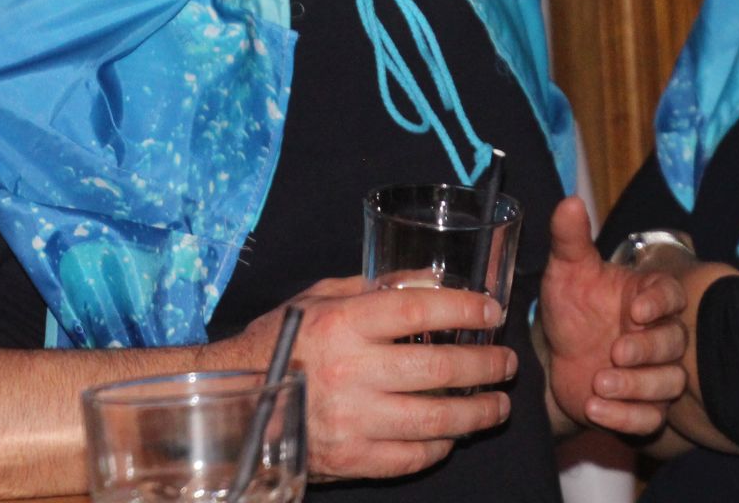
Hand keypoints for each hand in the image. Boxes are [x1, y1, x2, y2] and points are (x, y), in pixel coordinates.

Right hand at [226, 277, 516, 480]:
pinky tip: (453, 435)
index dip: (464, 308)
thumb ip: (376, 288)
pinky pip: (409, 457)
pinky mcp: (348, 459)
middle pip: (438, 368)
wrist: (231, 403)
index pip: (419, 310)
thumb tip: (433, 279)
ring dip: (476, 413)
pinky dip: (439, 446)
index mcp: (342, 324)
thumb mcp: (319, 298)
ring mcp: (350, 421)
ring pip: (434, 420)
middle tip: (507, 362)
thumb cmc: (278, 343)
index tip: (492, 310)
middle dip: (485, 365)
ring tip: (498, 404)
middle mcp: (349, 372)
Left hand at [537, 197, 687, 435]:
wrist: (555, 358)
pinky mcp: (642, 409)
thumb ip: (570, 238)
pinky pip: (650, 419)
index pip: (671, 296)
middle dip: (647, 350)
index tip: (637, 310)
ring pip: (668, 383)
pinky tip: (596, 407)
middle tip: (615, 352)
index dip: (660, 303)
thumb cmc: (571, 308)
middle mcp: (658, 335)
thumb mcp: (565, 272)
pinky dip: (626, 416)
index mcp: (647, 297)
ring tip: (598, 383)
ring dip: (637, 386)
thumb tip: (570, 201)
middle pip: (674, 343)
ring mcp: (654, 374)